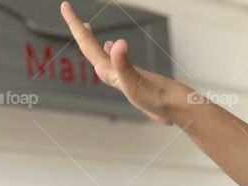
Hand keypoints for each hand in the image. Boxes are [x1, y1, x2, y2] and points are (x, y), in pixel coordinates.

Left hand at [59, 1, 190, 124]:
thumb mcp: (139, 82)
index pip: (89, 48)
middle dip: (79, 32)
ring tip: (85, 28)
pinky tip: (111, 48)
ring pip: (102, 57)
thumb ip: (124, 65)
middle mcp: (117, 78)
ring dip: (92, 42)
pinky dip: (111, 51)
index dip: (76, 27)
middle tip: (68, 10)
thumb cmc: (162, 102)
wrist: (181, 113)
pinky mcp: (138, 80)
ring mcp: (127, 79)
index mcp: (113, 76)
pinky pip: (117, 62)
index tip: (65, 6)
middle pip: (91, 51)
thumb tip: (115, 43)